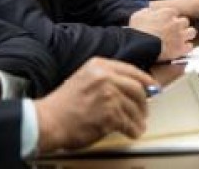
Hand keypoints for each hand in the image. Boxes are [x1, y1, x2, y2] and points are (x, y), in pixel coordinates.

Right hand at [35, 57, 153, 151]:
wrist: (47, 121)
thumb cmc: (62, 105)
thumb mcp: (84, 79)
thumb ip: (106, 79)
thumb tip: (130, 87)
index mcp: (99, 65)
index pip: (131, 70)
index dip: (145, 80)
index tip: (152, 87)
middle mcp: (106, 77)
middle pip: (137, 88)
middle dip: (144, 102)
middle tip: (145, 110)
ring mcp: (109, 94)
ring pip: (134, 107)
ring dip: (138, 119)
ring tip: (139, 125)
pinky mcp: (110, 113)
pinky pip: (127, 122)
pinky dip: (132, 129)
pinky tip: (133, 132)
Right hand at [128, 6, 195, 60]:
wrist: (138, 47)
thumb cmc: (136, 31)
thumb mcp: (138, 16)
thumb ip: (147, 11)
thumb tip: (151, 11)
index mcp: (167, 13)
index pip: (175, 12)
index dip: (171, 18)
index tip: (166, 22)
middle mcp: (176, 23)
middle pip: (185, 21)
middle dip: (180, 26)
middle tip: (174, 31)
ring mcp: (180, 36)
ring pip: (192, 32)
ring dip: (187, 35)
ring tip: (180, 39)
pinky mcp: (181, 48)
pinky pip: (190, 46)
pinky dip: (186, 48)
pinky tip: (180, 49)